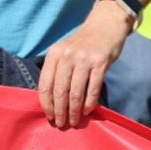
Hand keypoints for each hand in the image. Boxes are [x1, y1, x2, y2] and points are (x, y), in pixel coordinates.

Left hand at [38, 0, 129, 128]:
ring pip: (75, 93)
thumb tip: (51, 100)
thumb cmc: (82, 43)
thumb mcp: (64, 51)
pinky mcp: (100, 63)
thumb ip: (57, 70)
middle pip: (60, 91)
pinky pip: (93, 89)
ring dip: (74, 111)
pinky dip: (90, 103)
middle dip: (60, 111)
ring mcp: (84, 59)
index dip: (46, 103)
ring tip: (74, 121)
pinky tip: (88, 111)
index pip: (46, 84)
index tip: (49, 116)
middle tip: (61, 124)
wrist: (105, 25)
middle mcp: (67, 56)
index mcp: (54, 54)